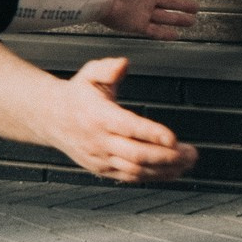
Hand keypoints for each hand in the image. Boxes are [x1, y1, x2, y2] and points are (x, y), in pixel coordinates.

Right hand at [49, 57, 196, 182]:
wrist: (51, 118)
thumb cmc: (76, 95)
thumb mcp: (89, 73)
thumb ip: (108, 68)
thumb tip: (123, 64)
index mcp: (98, 116)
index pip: (128, 127)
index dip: (151, 134)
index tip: (172, 138)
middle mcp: (99, 141)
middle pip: (136, 155)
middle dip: (166, 157)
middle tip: (191, 153)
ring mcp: (101, 158)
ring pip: (136, 171)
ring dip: (165, 170)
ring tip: (188, 162)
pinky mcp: (103, 170)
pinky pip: (131, 178)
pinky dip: (154, 177)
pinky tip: (173, 171)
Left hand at [94, 0, 198, 38]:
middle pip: (169, 2)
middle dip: (183, 5)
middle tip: (195, 8)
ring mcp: (142, 12)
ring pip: (165, 17)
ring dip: (179, 19)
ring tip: (192, 21)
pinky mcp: (138, 25)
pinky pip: (155, 31)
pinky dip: (166, 34)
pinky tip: (176, 35)